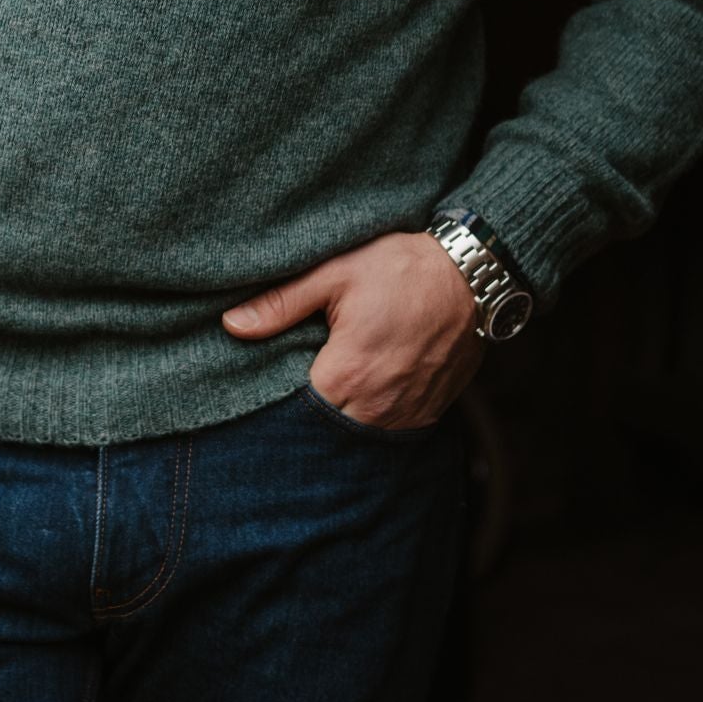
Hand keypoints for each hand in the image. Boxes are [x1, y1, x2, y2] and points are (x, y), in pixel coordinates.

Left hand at [220, 229, 483, 428]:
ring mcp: (408, 413)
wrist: (470, 273)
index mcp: (347, 374)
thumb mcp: (333, 273)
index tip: (273, 383)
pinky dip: (374, 416)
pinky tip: (364, 390)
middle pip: (327, 428)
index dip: (280, 401)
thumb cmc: (398, 267)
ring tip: (332, 384)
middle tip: (298, 382)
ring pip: (359, 433)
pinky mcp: (430, 411)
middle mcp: (378, 406)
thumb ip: (281, 304)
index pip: (297, 412)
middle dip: (309, 413)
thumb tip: (232, 325)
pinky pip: (391, 429)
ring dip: (343, 416)